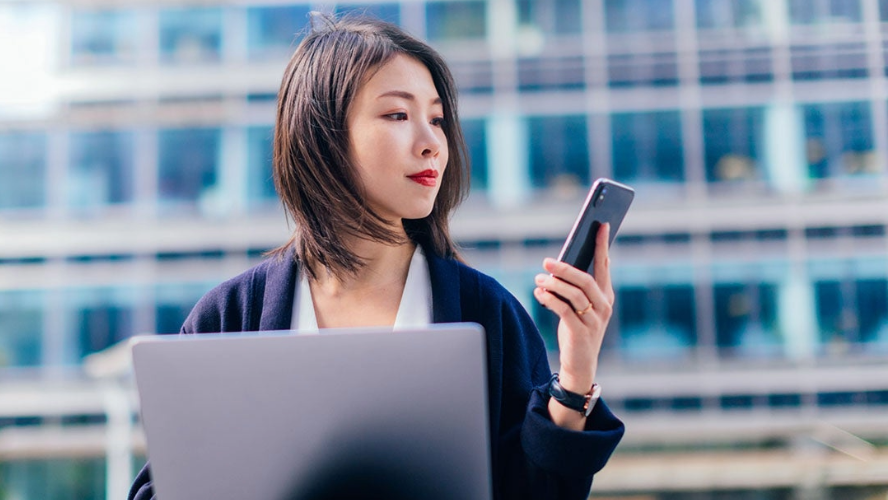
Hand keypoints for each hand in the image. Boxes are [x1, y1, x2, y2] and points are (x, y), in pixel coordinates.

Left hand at [533, 223, 613, 421]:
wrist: (580, 364)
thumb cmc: (577, 329)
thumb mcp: (580, 307)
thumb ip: (577, 287)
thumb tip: (563, 263)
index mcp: (606, 296)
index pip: (605, 266)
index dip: (602, 245)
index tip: (601, 225)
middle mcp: (604, 307)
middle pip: (586, 280)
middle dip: (566, 267)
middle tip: (546, 260)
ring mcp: (594, 321)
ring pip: (574, 294)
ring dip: (554, 284)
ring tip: (539, 278)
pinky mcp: (581, 332)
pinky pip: (564, 310)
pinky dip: (550, 299)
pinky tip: (539, 292)